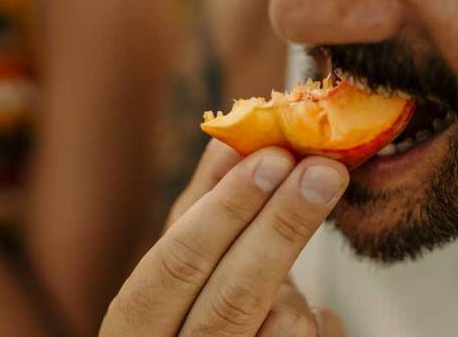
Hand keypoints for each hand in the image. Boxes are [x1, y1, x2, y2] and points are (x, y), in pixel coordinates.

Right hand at [101, 140, 348, 335]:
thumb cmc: (191, 311)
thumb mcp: (182, 262)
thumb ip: (203, 204)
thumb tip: (229, 138)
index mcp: (133, 327)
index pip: (174, 264)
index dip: (225, 209)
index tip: (273, 158)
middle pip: (232, 298)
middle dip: (282, 226)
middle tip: (324, 171)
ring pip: (283, 323)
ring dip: (297, 286)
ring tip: (286, 279)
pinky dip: (318, 319)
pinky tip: (297, 319)